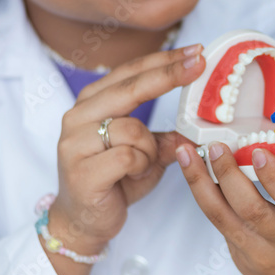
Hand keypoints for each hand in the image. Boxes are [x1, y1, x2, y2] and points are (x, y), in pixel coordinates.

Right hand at [50, 45, 205, 254]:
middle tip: (199, 64)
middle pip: (130, 87)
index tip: (197, 52)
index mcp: (92, 103)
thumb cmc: (114, 181)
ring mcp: (75, 143)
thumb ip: (166, 138)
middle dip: (168, 74)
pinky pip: (127, 156)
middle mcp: (78, 116)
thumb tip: (198, 129)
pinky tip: (130, 176)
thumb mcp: (147, 155)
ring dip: (149, 150)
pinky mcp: (81, 170)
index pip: (131, 73)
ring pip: (133, 129)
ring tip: (140, 166)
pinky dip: (140, 167)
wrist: (84, 222)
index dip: (164, 61)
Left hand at [176, 140, 274, 274]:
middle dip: (228, 175)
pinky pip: (220, 224)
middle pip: (252, 210)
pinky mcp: (240, 260)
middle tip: (216, 147)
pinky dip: (206, 196)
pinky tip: (195, 174)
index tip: (260, 151)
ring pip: (223, 218)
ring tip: (187, 155)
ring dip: (200, 184)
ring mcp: (260, 255)